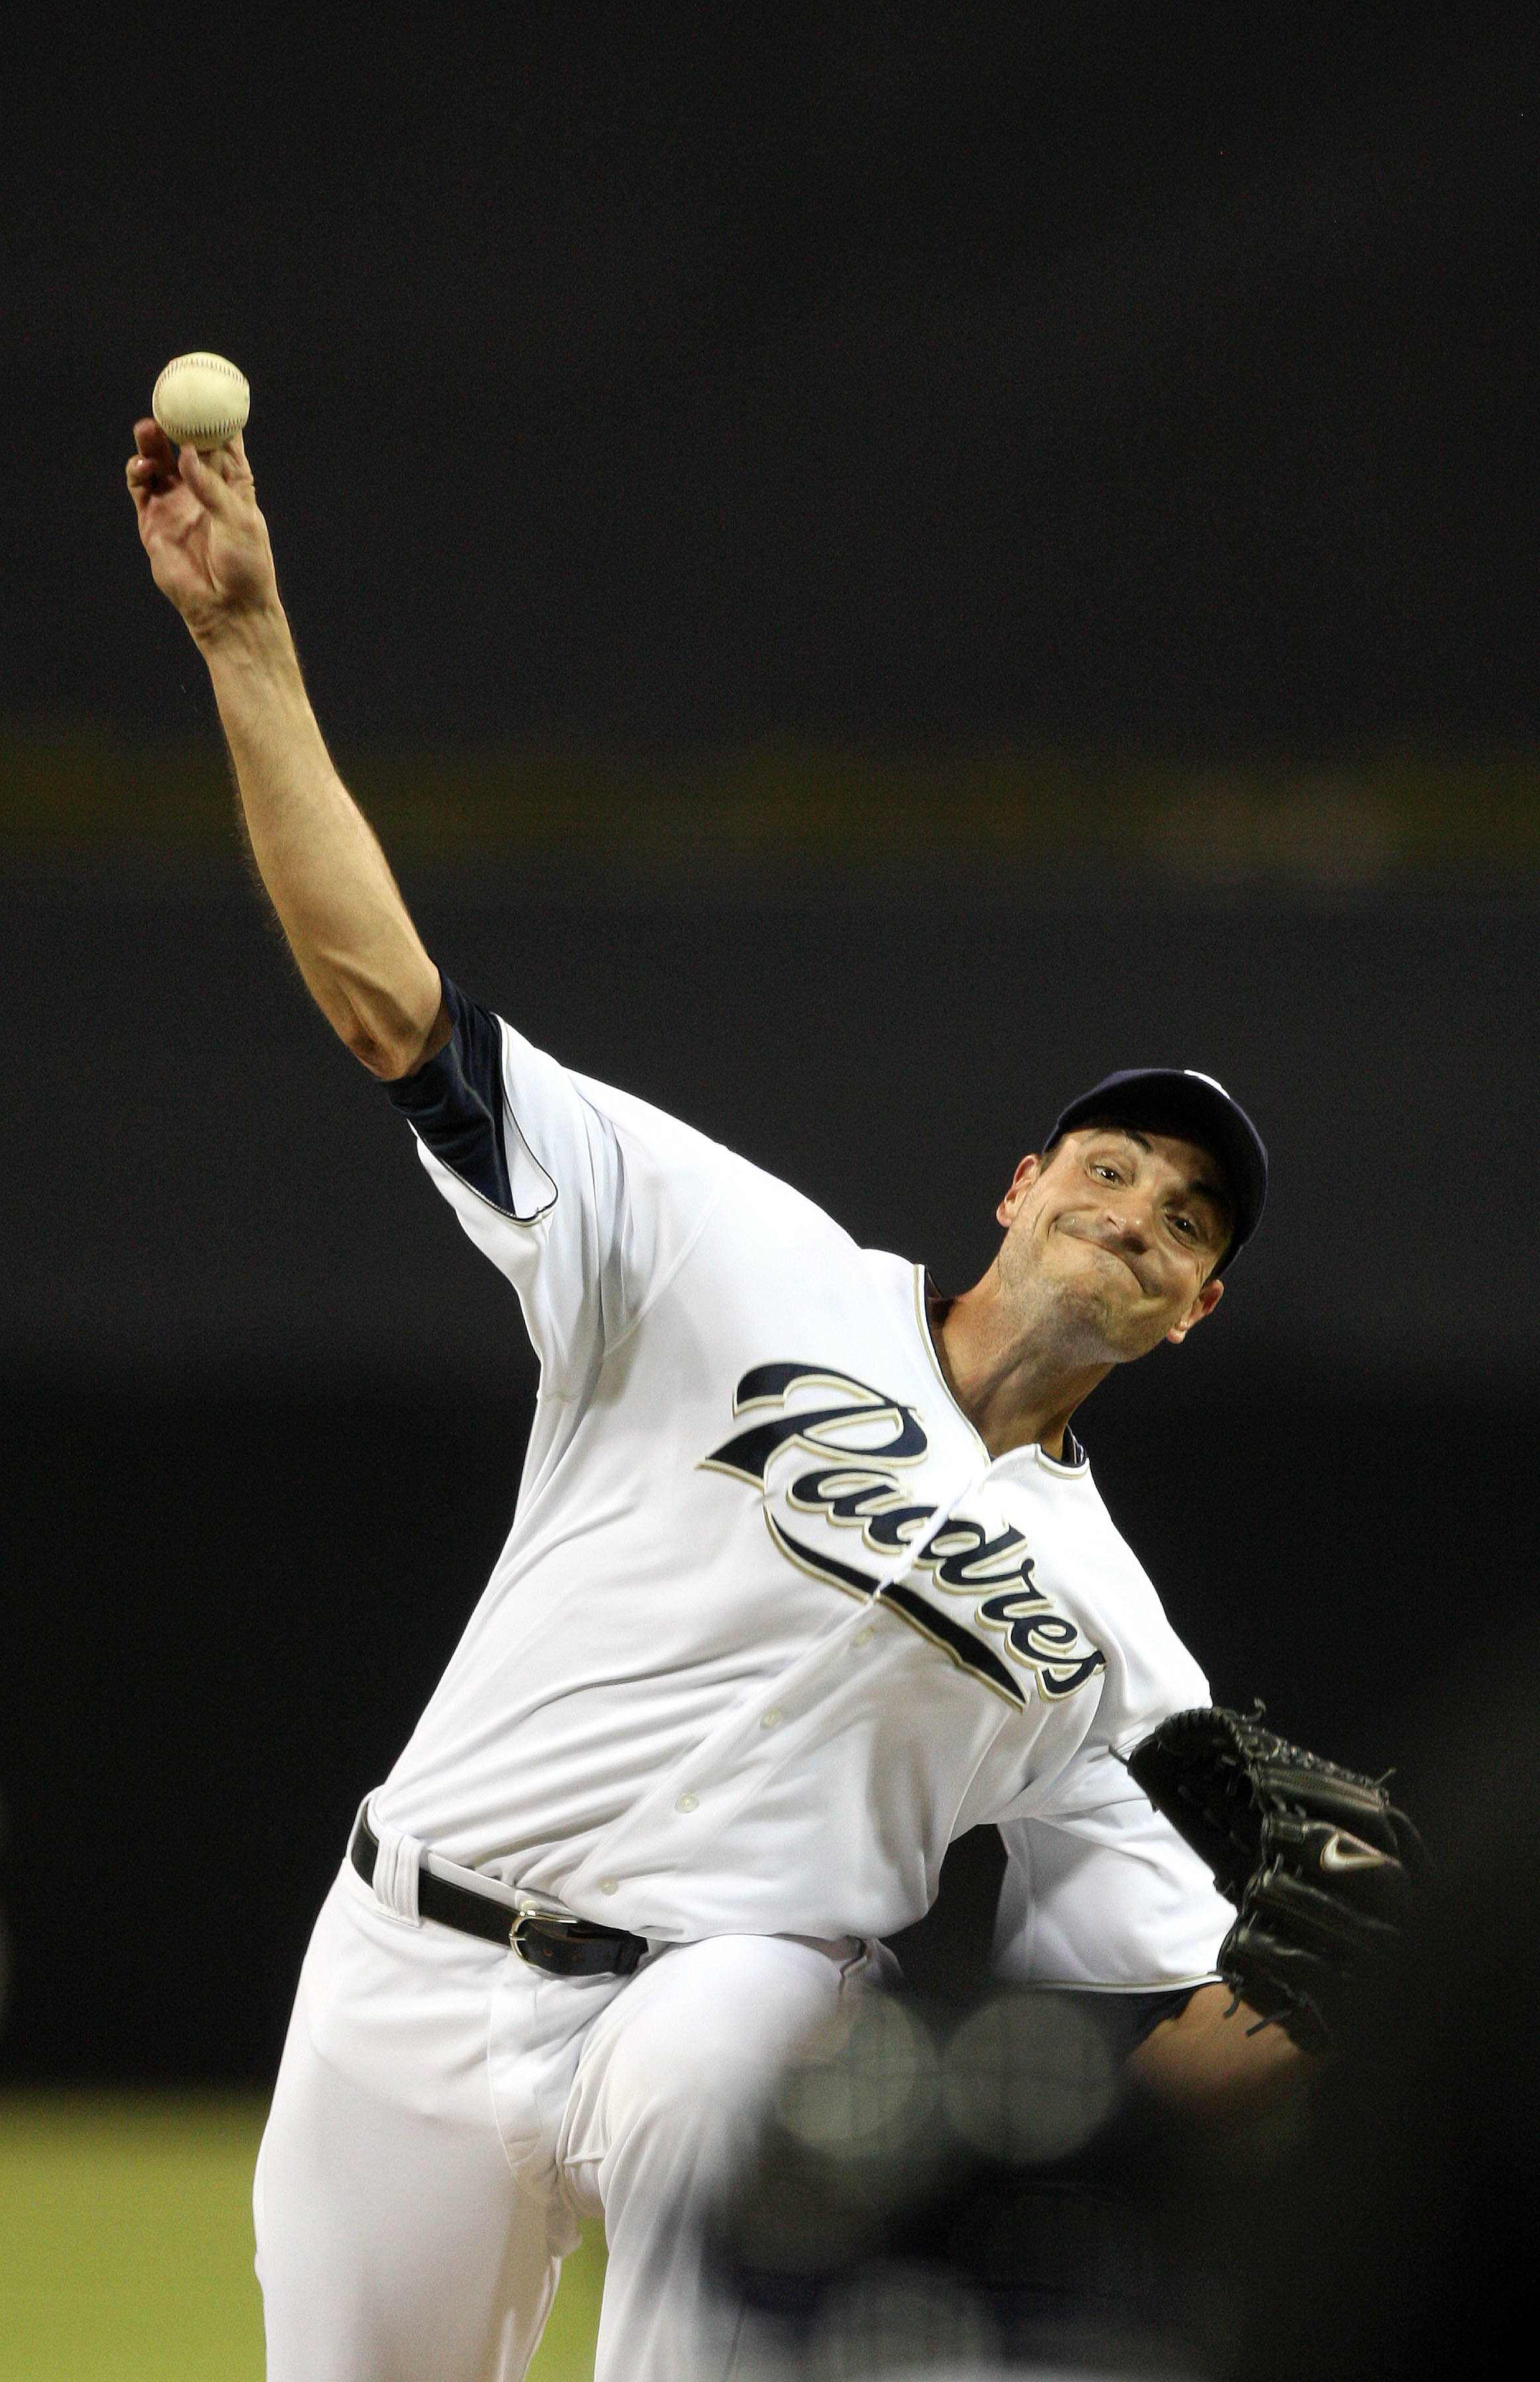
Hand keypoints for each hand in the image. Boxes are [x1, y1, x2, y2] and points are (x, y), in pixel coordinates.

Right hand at [126, 422, 279, 646]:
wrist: (227, 611)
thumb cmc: (246, 568)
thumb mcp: (238, 522)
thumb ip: (213, 487)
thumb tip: (188, 452)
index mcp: (231, 485)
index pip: (221, 442)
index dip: (212, 416)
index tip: (204, 388)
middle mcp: (202, 490)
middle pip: (181, 445)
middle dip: (172, 422)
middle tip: (164, 404)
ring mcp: (176, 504)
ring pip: (158, 462)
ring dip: (150, 444)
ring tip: (146, 430)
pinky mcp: (154, 522)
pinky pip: (140, 488)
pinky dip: (137, 473)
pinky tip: (142, 467)